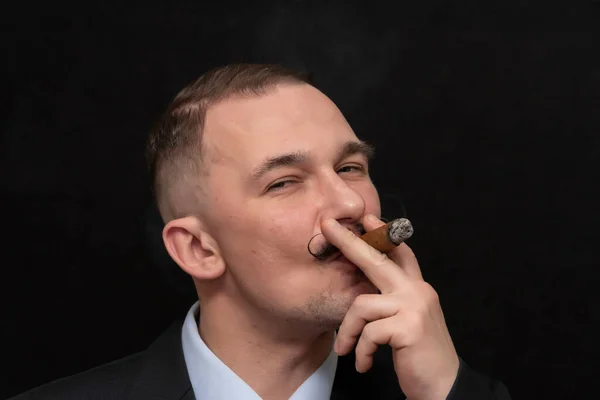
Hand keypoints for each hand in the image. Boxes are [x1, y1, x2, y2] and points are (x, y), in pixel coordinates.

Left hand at [321, 215, 459, 399]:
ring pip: (362, 305)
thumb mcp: (408, 320)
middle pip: (378, 259)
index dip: (383, 233)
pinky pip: (368, 333)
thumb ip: (392, 301)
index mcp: (416, 288)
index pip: (400, 252)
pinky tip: (363, 363)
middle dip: (349, 242)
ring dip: (348, 331)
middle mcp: (417, 291)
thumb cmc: (420, 354)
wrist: (444, 385)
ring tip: (345, 350)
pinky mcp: (409, 328)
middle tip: (327, 227)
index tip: (366, 217)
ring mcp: (414, 307)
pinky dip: (360, 351)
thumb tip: (362, 291)